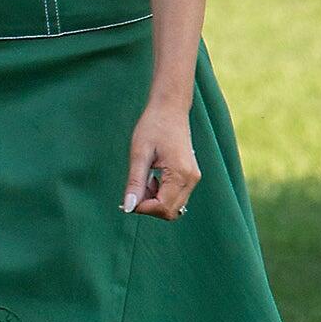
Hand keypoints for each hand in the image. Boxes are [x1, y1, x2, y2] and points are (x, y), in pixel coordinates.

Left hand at [124, 97, 199, 220]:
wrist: (170, 109)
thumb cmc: (153, 127)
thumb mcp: (139, 154)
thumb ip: (135, 183)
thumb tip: (128, 207)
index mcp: (180, 174)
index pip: (162, 208)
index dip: (142, 208)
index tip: (127, 198)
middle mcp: (191, 179)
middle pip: (170, 212)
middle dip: (149, 207)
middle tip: (134, 189)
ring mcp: (193, 178)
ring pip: (173, 207)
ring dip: (154, 201)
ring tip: (143, 180)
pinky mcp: (190, 176)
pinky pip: (176, 197)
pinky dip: (161, 195)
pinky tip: (151, 179)